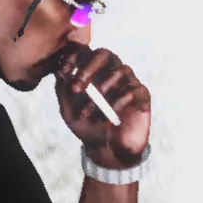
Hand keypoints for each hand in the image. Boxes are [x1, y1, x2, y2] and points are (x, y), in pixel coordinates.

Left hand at [55, 47, 150, 168]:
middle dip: (88, 68)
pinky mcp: (143, 96)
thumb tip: (60, 68)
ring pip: (120, 70)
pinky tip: (111, 113)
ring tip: (90, 111)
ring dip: (102, 90)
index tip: (64, 70)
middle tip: (77, 88)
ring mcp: (129, 82)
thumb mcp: (68, 109)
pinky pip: (134, 89)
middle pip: (105, 54)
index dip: (75, 56)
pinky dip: (120, 100)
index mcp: (94, 72)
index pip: (87, 51)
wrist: (107, 151)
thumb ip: (63, 89)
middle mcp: (112, 72)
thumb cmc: (87, 127)